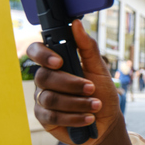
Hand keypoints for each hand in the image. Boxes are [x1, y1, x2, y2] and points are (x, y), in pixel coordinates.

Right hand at [27, 20, 122, 144]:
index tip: (60, 61)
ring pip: (50, 98)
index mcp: (56, 63)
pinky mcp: (45, 118)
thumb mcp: (100, 69)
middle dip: (71, 84)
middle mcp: (46, 80)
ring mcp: (43, 99)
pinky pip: (52, 116)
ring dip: (77, 102)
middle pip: (44, 77)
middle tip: (91, 88)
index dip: (43, 55)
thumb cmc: (102, 92)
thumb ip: (88, 47)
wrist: (107, 120)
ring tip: (96, 105)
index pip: (36, 51)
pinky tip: (88, 118)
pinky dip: (74, 117)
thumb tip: (76, 24)